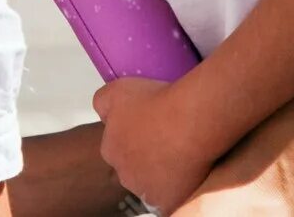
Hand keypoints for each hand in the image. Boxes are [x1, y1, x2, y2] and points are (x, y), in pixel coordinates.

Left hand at [93, 76, 214, 214]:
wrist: (190, 121)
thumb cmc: (156, 102)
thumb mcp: (118, 89)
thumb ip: (102, 103)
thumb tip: (103, 114)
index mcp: (110, 149)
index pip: (117, 148)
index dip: (134, 137)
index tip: (149, 127)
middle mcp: (123, 175)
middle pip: (132, 169)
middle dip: (144, 158)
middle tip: (164, 139)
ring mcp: (145, 192)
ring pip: (149, 185)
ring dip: (159, 174)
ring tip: (178, 154)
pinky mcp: (165, 205)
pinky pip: (167, 201)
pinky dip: (175, 190)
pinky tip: (185, 172)